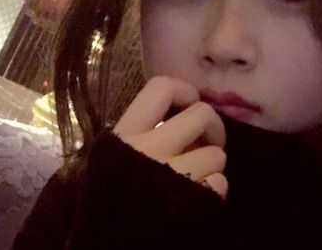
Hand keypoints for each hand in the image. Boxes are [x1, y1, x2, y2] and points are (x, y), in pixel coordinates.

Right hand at [114, 76, 227, 198]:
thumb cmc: (107, 196)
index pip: (162, 87)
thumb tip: (181, 111)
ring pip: (217, 154)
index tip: (188, 105)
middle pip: (202, 115)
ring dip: (211, 163)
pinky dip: (214, 189)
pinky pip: (221, 183)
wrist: (100, 245)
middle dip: (212, 126)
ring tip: (195, 175)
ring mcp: (172, 177)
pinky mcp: (192, 205)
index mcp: (127, 134)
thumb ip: (141, 129)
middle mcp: (150, 149)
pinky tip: (198, 196)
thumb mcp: (112, 154)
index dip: (185, 91)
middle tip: (206, 139)